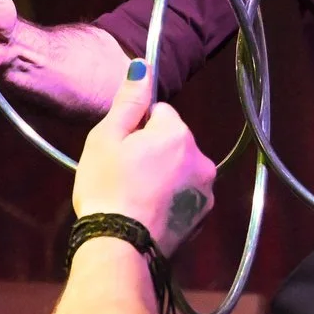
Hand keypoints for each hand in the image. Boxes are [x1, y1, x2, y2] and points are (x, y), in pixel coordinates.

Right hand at [72, 60, 218, 256]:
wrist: (120, 247)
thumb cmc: (107, 187)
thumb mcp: (106, 138)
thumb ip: (129, 101)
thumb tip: (143, 65)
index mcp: (178, 133)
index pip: (160, 112)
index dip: (136, 128)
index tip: (120, 150)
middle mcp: (202, 158)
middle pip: (174, 141)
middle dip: (154, 151)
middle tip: (124, 174)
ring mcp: (206, 190)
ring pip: (181, 169)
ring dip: (165, 175)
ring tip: (135, 196)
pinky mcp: (202, 217)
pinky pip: (185, 195)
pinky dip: (171, 199)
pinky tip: (148, 212)